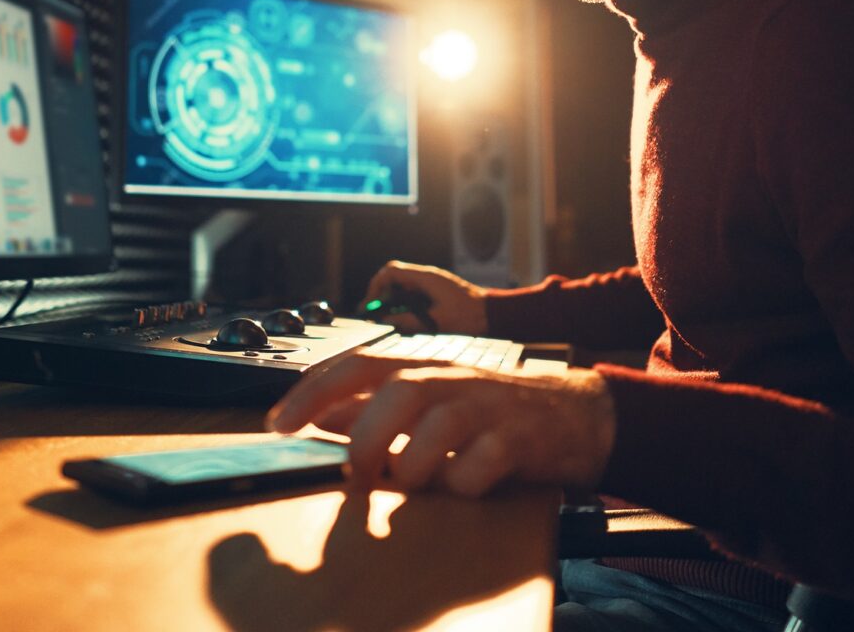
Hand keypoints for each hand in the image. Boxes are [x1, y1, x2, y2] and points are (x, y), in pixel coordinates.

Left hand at [266, 352, 616, 496]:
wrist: (575, 414)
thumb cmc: (489, 412)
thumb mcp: (427, 403)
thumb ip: (372, 409)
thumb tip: (316, 417)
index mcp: (422, 368)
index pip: (357, 365)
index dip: (313, 391)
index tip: (278, 423)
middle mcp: (452, 379)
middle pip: (399, 390)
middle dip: (367, 436)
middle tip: (357, 473)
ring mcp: (488, 407)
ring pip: (441, 424)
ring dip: (414, 463)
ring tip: (410, 485)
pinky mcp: (522, 438)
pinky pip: (485, 461)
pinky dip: (465, 482)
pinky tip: (462, 489)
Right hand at [360, 261, 488, 335]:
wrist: (494, 315)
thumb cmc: (470, 316)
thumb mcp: (437, 322)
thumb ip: (409, 321)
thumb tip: (386, 321)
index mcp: (426, 278)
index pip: (391, 272)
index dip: (376, 286)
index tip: (370, 305)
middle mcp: (427, 278)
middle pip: (393, 279)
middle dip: (381, 296)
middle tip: (373, 315)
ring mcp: (431, 285)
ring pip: (402, 289)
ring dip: (393, 303)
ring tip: (387, 321)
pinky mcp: (436, 294)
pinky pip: (413, 296)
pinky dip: (404, 307)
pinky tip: (404, 321)